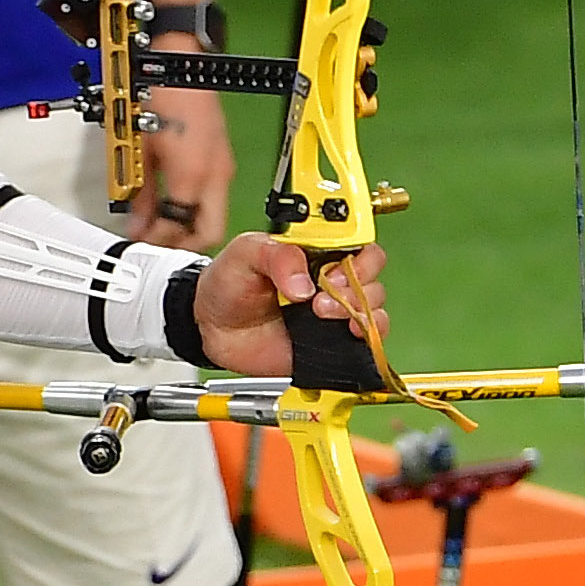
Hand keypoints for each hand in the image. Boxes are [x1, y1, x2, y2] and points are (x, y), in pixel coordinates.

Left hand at [130, 75, 233, 251]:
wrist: (181, 64)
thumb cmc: (161, 94)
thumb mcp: (140, 149)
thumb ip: (140, 192)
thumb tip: (135, 220)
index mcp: (193, 175)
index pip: (180, 228)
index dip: (158, 242)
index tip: (142, 243)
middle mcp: (215, 174)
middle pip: (210, 232)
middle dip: (183, 244)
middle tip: (157, 243)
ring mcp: (223, 166)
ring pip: (215, 216)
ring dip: (189, 226)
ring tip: (161, 225)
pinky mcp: (222, 158)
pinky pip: (214, 195)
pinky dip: (195, 206)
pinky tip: (175, 202)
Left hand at [184, 232, 387, 375]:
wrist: (210, 326)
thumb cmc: (228, 282)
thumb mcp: (246, 254)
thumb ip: (277, 257)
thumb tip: (305, 282)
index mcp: (316, 250)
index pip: (357, 243)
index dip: (355, 255)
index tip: (332, 270)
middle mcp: (331, 279)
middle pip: (372, 275)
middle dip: (357, 285)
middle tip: (324, 295)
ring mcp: (333, 311)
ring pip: (374, 306)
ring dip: (359, 310)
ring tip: (321, 314)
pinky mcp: (332, 342)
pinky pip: (366, 340)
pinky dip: (367, 337)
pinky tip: (348, 334)